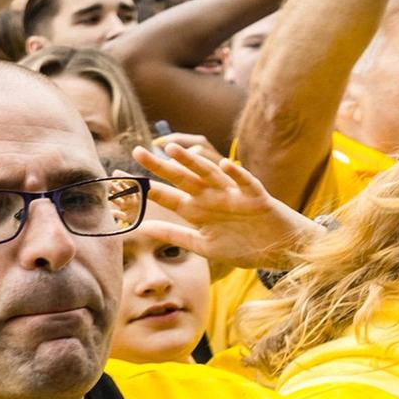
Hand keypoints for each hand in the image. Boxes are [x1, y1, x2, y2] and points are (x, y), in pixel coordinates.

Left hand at [133, 134, 313, 271]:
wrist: (280, 249)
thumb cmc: (243, 246)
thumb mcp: (204, 246)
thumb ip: (175, 235)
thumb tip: (144, 228)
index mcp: (197, 210)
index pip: (164, 196)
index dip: (143, 189)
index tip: (118, 180)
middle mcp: (211, 198)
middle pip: (182, 179)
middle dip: (160, 166)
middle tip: (137, 151)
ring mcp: (233, 196)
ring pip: (210, 175)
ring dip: (194, 162)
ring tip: (175, 149)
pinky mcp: (257, 199)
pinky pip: (246, 184)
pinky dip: (236, 175)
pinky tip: (223, 165)